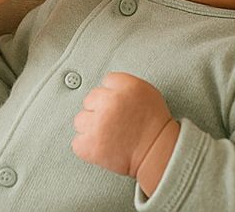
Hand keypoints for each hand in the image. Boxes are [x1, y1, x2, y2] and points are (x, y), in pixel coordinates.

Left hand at [72, 73, 178, 193]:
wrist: (157, 153)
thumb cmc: (154, 126)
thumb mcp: (146, 93)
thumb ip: (124, 85)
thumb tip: (107, 87)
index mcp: (125, 86)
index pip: (106, 81)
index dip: (112, 95)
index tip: (118, 106)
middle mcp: (110, 101)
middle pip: (90, 99)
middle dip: (99, 111)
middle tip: (113, 123)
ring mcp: (98, 123)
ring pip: (80, 119)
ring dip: (91, 128)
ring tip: (107, 136)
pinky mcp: (90, 144)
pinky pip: (77, 142)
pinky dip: (87, 147)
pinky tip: (101, 148)